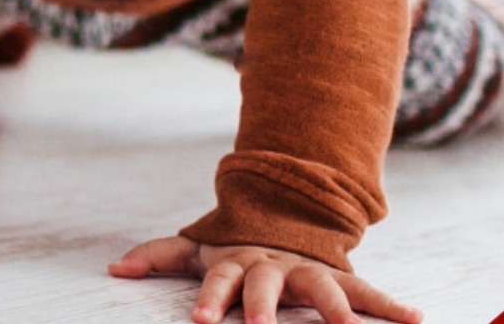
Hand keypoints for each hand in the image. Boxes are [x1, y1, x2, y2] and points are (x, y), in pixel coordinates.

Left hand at [108, 235, 421, 323]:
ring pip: (322, 288)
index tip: (200, 322)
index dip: (210, 301)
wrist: (282, 217)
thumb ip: (156, 256)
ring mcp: (308, 270)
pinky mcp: (340, 277)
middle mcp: (273, 265)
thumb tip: (113, 269)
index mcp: (236, 261)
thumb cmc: (232, 248)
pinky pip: (368, 290)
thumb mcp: (196, 249)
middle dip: (264, 308)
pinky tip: (417, 320)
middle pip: (267, 285)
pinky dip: (391, 305)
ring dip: (335, 311)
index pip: (219, 281)